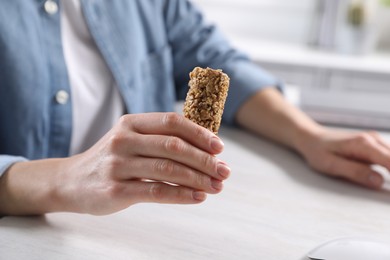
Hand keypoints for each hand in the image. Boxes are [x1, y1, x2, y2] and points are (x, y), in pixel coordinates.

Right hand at [0, 113, 229, 215]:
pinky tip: (198, 197)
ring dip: (198, 179)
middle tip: (225, 171)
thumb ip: (161, 139)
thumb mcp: (131, 139)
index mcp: (131, 123)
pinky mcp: (115, 190)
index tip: (219, 148)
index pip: (172, 122)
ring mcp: (118, 165)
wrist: (71, 181)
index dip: (199, 134)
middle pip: (174, 146)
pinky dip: (181, 194)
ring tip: (217, 187)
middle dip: (204, 159)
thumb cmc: (112, 159)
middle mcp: (124, 140)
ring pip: (168, 169)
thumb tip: (205, 149)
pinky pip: (156, 191)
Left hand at [298, 128, 389, 188]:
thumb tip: (379, 181)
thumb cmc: (318, 152)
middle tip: (389, 196)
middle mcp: (373, 139)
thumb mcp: (331, 165)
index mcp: (363, 144)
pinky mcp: (374, 145)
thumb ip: (355, 172)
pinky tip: (387, 176)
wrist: (312, 138)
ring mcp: (375, 141)